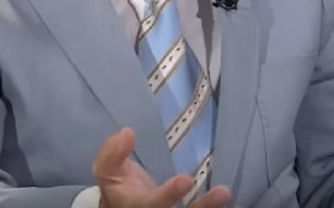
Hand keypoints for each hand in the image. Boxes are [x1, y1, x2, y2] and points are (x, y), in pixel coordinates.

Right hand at [93, 127, 231, 207]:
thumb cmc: (118, 187)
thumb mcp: (107, 170)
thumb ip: (112, 153)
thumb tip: (127, 133)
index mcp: (137, 207)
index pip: (152, 205)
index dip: (169, 195)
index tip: (186, 179)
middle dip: (202, 207)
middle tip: (223, 191)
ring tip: (226, 191)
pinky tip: (227, 198)